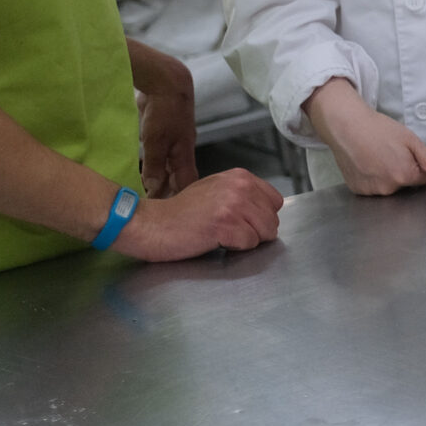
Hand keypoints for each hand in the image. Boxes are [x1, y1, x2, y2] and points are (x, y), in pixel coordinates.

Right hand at [111, 168, 282, 259]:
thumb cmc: (180, 213)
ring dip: (245, 241)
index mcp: (240, 176)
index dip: (261, 217)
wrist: (150, 223)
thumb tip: (266, 211)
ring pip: (265, 233)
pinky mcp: (225, 225)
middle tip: (227, 231)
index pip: (275, 202)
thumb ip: (242, 196)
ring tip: (220, 235)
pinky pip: (249, 245)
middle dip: (255, 232)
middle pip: (272, 220)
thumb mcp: (215, 191)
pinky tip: (214, 240)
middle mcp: (240, 186)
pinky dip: (234, 248)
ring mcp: (234, 205)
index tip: (240, 221)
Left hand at [126, 39, 198, 196]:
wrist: (167, 82)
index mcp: (185, 155)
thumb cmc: (164, 112)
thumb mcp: (155, 141)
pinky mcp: (164, 133)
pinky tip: (146, 171)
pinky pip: (161, 156)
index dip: (180, 201)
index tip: (166, 214)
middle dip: (169, 193)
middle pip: (179, 178)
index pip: (187, 184)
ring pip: (169, 167)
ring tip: (148, 193)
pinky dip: (155, 167)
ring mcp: (174, 142)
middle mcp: (182, 151)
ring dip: (161, 180)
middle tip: (155, 208)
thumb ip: (155, 166)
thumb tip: (154, 190)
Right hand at [303, 77, 425, 195]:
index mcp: (404, 175)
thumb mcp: (410, 140)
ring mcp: (371, 191)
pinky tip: (369, 164)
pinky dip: (374, 179)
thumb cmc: (378, 129)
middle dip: (405, 172)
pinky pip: (374, 188)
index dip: (424, 169)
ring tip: (378, 157)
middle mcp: (388, 188)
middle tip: (392, 153)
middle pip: (407, 185)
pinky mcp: (358, 190)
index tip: (413, 157)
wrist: (346, 126)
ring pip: (390, 187)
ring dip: (389, 176)